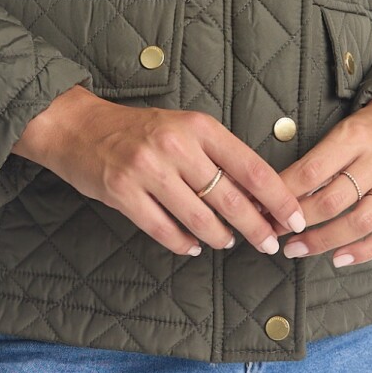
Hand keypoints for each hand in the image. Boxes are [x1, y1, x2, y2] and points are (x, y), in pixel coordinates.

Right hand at [12, 85, 306, 257]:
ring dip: (219, 237)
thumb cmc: (138, 129)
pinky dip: (183, 243)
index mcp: (198, 126)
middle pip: (230, 198)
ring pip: (199, 218)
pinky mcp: (122, 192)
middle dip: (256, 228)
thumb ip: (217, 157)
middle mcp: (175, 146)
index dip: (278, 198)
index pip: (252, 167)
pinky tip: (192, 246)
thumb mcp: (182, 128)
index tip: (294, 217)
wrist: (77, 126)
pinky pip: (163, 230)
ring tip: (227, 242)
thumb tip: (260, 196)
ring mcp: (147, 169)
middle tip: (269, 245)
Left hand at [273, 93, 371, 267]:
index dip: (285, 194)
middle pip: (333, 201)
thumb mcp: (341, 131)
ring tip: (297, 249)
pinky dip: (363, 252)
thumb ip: (314, 161)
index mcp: (355, 137)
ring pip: (359, 222)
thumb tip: (275, 192)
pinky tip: (339, 259)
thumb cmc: (369, 129)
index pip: (312, 171)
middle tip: (275, 233)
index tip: (263, 209)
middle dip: (299, 222)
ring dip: (323, 241)